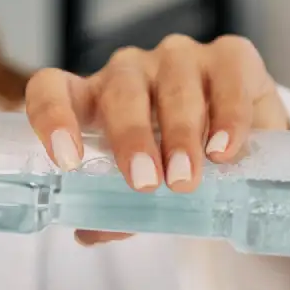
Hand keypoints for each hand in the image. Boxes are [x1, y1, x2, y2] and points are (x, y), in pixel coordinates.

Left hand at [24, 34, 289, 244]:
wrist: (238, 149)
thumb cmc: (171, 164)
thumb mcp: (140, 189)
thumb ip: (115, 208)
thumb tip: (90, 232)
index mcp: (93, 98)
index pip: (51, 88)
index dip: (52, 116)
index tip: (66, 160)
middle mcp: (131, 71)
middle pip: (120, 91)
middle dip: (131, 137)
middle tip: (144, 183)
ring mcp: (179, 59)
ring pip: (174, 85)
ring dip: (179, 133)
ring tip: (184, 178)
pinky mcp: (230, 57)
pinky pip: (228, 78)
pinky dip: (227, 115)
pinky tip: (223, 149)